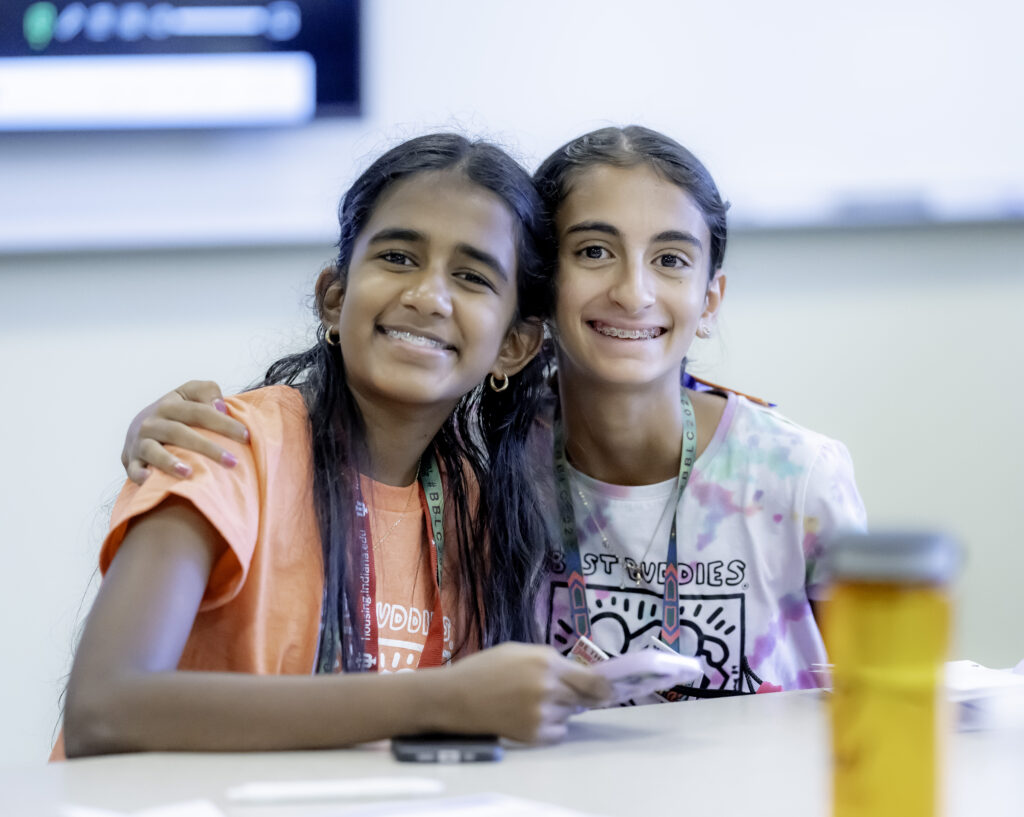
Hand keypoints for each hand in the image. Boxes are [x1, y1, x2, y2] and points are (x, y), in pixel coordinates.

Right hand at [121, 380, 248, 484]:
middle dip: (207, 448)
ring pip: (154, 451)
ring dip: (170, 462)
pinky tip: (151, 480)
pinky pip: (134, 469)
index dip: (223, 423)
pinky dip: (140, 475)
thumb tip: (220, 407)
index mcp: (170, 404)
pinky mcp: (130, 461)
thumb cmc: (178, 412)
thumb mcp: (191, 394)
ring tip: (190, 473)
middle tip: (233, 462)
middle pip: (180, 432)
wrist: (141, 426)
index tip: (246, 436)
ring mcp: (139, 442)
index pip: (199, 412)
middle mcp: (153, 421)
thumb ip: (207, 392)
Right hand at [441, 643, 611, 743]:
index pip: (592, 680)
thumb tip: (581, 676)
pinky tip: (526, 715)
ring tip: (529, 701)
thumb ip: (551, 661)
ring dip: (560, 710)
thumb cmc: (485, 669)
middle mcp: (548, 687)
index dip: (605, 687)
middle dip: (576, 696)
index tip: (613, 690)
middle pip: (583, 698)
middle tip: (554, 692)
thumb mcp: (520, 651)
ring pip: (569, 715)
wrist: (454, 697)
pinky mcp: (533, 734)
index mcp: (546, 661)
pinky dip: (550, 726)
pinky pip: (557, 732)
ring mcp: (541, 713)